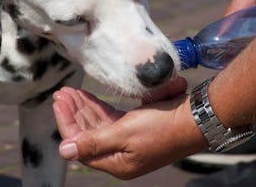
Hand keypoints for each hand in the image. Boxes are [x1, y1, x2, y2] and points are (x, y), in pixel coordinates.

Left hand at [52, 77, 206, 178]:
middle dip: (74, 112)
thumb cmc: (162, 126)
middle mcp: (121, 154)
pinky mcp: (136, 126)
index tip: (59, 102)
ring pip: (98, 124)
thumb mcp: (125, 133)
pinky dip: (99, 106)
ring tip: (70, 91)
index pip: (81, 145)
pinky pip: (111, 117)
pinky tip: (88, 96)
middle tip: (61, 93)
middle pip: (88, 133)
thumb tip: (64, 151)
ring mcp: (129, 140)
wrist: (196, 117)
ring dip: (84, 108)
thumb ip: (93, 141)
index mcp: (117, 163)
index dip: (67, 123)